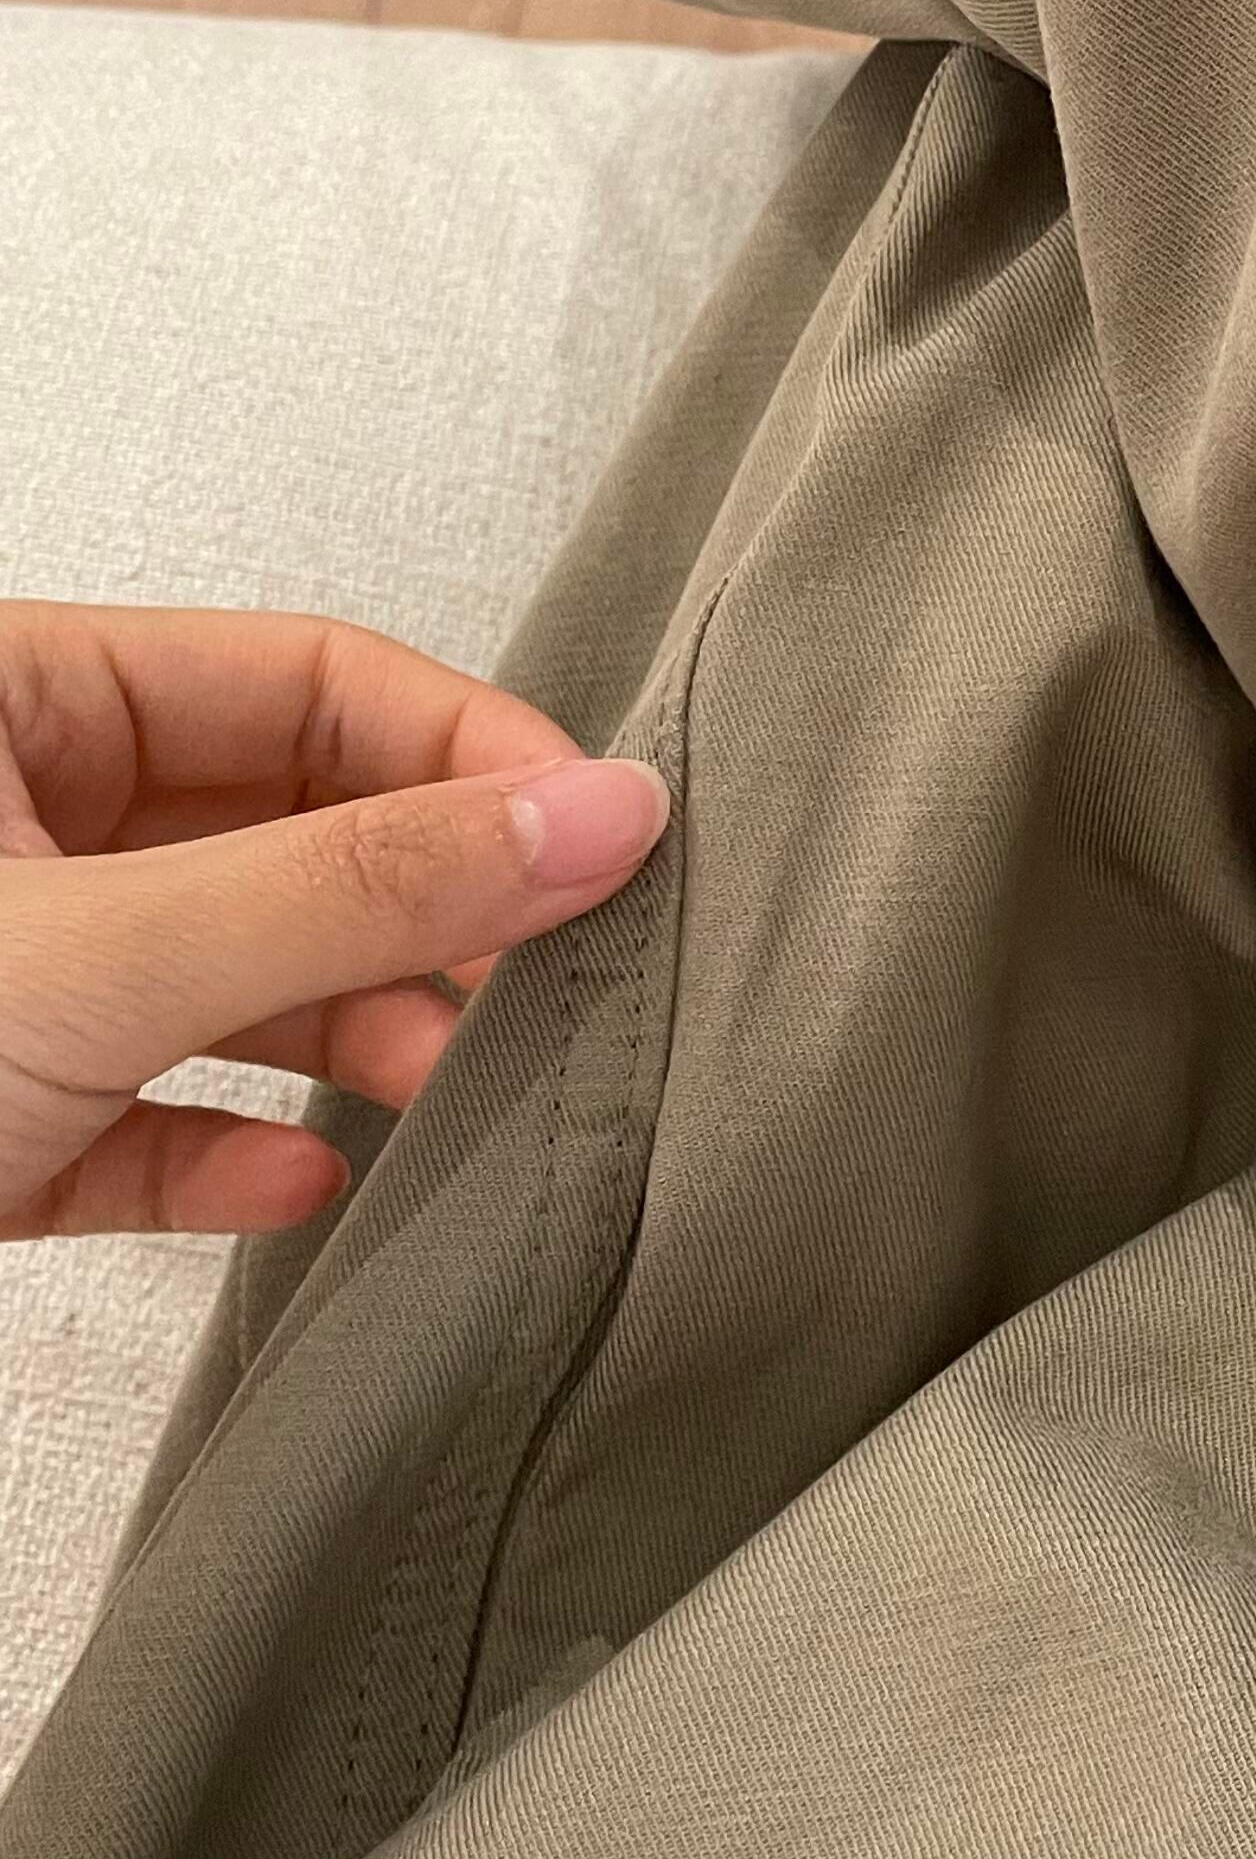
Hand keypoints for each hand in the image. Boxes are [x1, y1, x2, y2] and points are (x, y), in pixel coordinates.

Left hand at [0, 601, 669, 1240]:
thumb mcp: (105, 954)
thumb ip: (352, 889)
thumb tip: (590, 815)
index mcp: (19, 697)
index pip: (305, 680)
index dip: (462, 753)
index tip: (594, 839)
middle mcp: (14, 820)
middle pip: (287, 828)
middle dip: (419, 917)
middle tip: (551, 979)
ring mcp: (8, 972)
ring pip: (228, 977)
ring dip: (351, 1037)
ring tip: (454, 1092)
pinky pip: (139, 1117)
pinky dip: (229, 1150)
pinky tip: (302, 1179)